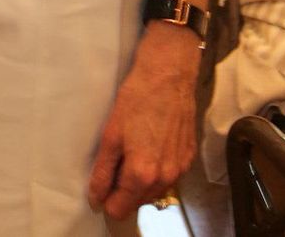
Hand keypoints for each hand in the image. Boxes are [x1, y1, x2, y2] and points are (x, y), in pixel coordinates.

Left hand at [87, 24, 200, 218]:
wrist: (168, 75)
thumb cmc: (136, 99)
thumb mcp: (111, 134)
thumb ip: (103, 171)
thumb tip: (96, 197)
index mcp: (143, 175)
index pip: (121, 208)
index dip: (106, 199)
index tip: (100, 185)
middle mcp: (166, 178)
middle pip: (138, 201)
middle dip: (124, 189)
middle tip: (114, 161)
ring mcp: (180, 169)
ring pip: (155, 191)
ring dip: (141, 181)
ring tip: (131, 151)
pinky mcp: (189, 157)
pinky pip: (169, 176)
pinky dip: (157, 169)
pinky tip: (150, 146)